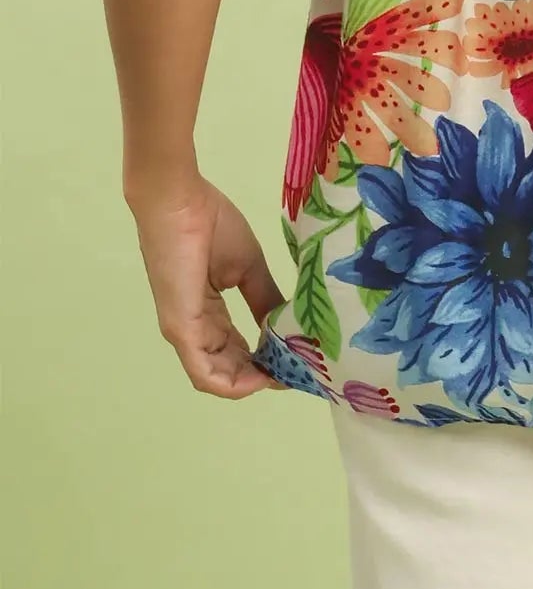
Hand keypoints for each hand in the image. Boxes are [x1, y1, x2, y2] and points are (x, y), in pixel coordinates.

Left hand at [127, 174, 286, 397]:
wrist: (181, 203)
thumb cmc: (211, 225)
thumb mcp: (248, 265)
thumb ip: (264, 297)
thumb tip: (287, 323)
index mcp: (207, 312)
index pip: (234, 348)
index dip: (263, 360)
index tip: (294, 362)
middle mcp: (194, 329)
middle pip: (228, 367)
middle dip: (260, 375)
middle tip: (295, 375)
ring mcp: (185, 333)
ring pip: (217, 377)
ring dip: (250, 383)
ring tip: (283, 377)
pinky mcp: (181, 330)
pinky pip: (204, 373)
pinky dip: (232, 384)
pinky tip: (261, 379)